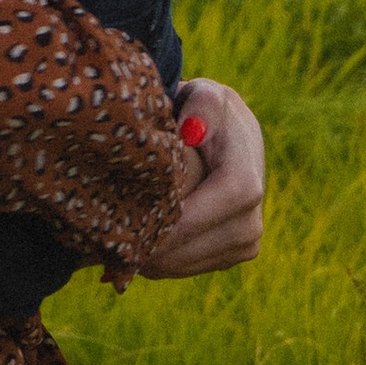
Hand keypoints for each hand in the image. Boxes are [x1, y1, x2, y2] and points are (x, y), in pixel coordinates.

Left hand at [128, 79, 266, 278]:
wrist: (225, 138)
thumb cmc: (203, 112)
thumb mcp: (203, 96)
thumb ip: (201, 105)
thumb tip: (192, 129)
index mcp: (246, 177)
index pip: (218, 207)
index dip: (182, 222)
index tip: (138, 228)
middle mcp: (253, 215)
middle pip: (202, 245)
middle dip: (157, 250)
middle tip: (112, 248)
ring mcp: (247, 239)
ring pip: (194, 263)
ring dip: (155, 261)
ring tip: (114, 252)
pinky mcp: (234, 253)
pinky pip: (194, 268)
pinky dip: (163, 264)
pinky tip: (133, 252)